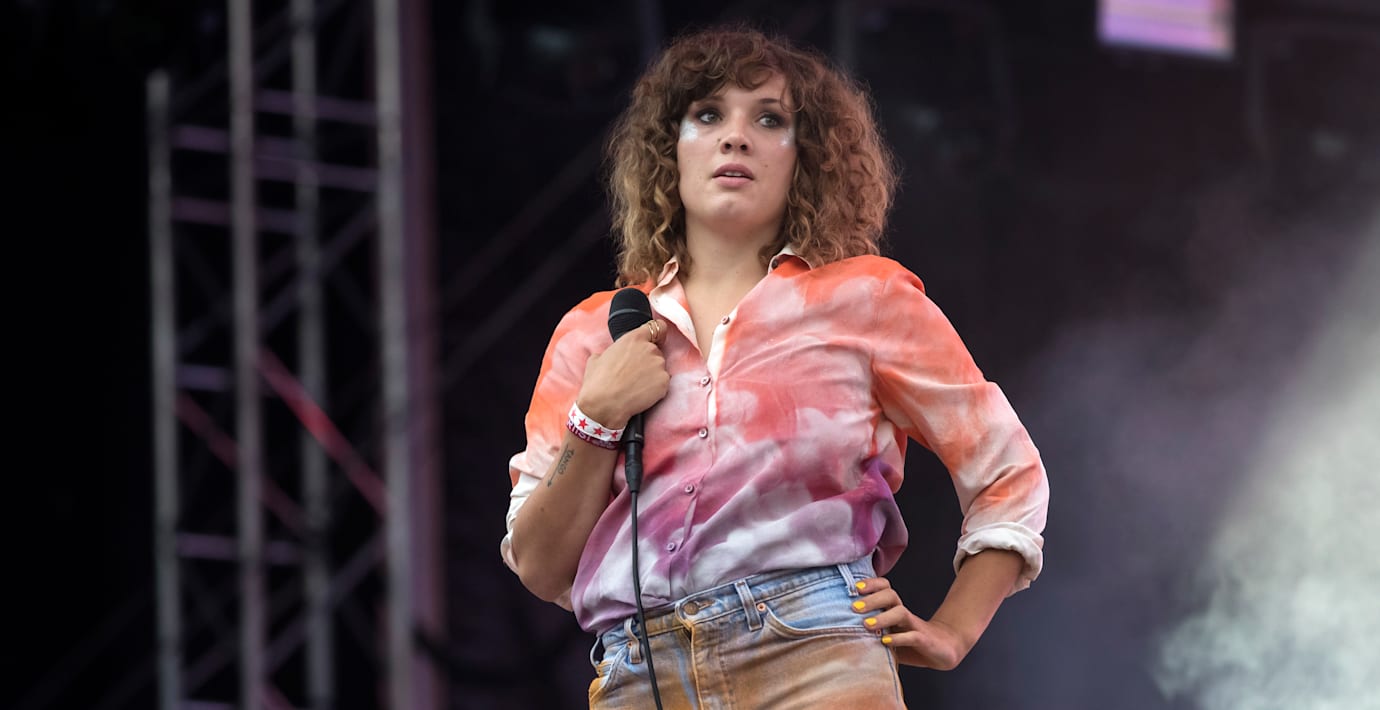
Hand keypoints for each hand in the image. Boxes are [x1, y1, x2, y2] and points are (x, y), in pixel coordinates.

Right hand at [576, 319, 670, 428]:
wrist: (604, 405)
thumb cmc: (598, 382)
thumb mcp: (596, 359)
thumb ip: (611, 352)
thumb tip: (610, 356)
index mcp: (634, 338)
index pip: (656, 327)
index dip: (658, 334)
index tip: (657, 340)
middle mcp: (650, 349)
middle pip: (657, 351)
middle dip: (649, 360)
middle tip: (636, 373)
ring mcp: (659, 365)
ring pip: (660, 368)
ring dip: (653, 375)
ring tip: (637, 386)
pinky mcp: (664, 382)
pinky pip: (662, 383)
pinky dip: (656, 389)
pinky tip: (642, 394)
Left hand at [851, 576, 969, 669]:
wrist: (944, 649)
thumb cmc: (910, 641)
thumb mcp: (888, 634)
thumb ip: (870, 632)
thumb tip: (841, 632)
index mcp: (894, 608)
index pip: (884, 587)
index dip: (871, 584)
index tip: (854, 588)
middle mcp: (903, 613)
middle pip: (890, 595)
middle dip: (871, 599)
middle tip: (854, 607)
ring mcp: (915, 625)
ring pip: (900, 612)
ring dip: (882, 617)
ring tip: (867, 624)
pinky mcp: (924, 640)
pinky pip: (912, 636)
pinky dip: (898, 638)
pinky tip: (885, 641)